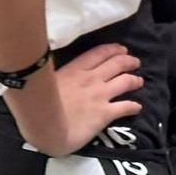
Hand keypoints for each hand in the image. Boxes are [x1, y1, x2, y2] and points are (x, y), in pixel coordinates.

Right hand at [9, 42, 142, 156]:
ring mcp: (100, 95)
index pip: (99, 53)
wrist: (44, 125)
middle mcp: (92, 79)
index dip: (113, 50)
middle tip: (134, 62)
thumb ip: (55, 75)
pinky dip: (134, 106)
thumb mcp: (45, 82)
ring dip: (134, 80)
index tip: (121, 49)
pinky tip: (138, 107)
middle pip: (117, 63)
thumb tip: (49, 72)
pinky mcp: (105, 113)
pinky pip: (125, 107)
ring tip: (139, 81)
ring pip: (125, 81)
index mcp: (75, 70)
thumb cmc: (36, 105)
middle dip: (128, 61)